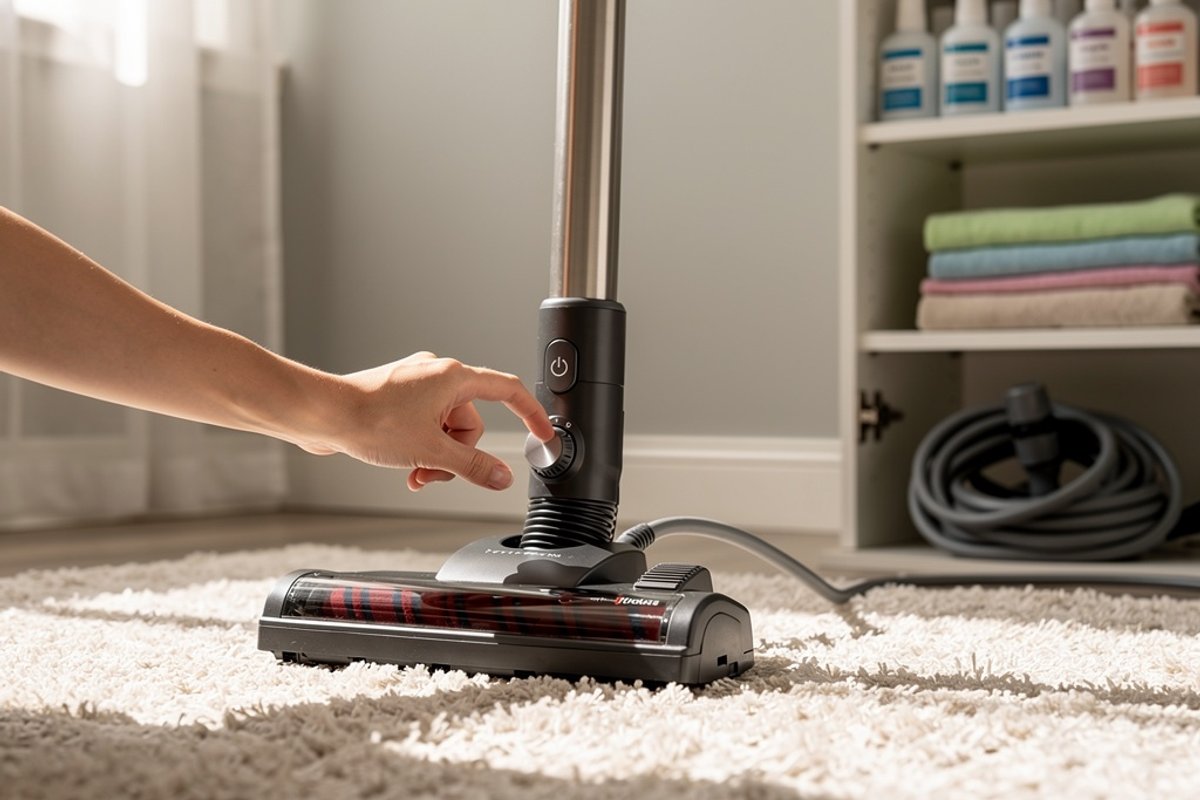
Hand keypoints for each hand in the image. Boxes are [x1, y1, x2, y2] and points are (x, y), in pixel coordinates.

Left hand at [305, 352, 552, 491]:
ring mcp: (415, 384)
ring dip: (435, 455)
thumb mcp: (430, 452)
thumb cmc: (368, 420)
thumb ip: (472, 467)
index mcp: (453, 377)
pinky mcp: (397, 396)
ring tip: (414, 470)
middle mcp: (437, 374)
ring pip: (445, 429)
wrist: (321, 414)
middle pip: (470, 423)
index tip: (543, 433)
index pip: (508, 390)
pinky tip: (404, 463)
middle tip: (433, 470)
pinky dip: (420, 447)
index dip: (531, 413)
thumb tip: (501, 477)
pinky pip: (424, 425)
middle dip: (456, 454)